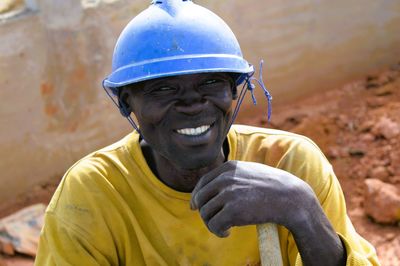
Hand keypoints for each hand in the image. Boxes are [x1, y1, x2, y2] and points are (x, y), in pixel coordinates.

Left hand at [190, 160, 313, 236]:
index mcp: (229, 168)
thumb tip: (212, 187)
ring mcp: (229, 194)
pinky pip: (214, 225)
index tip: (195, 207)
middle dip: (203, 212)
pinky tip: (228, 232)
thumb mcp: (250, 171)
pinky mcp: (233, 211)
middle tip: (214, 221)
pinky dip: (218, 232)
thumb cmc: (273, 186)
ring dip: (212, 224)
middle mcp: (226, 179)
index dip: (196, 196)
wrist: (291, 198)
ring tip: (224, 228)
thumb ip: (232, 175)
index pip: (202, 182)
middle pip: (200, 198)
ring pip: (205, 213)